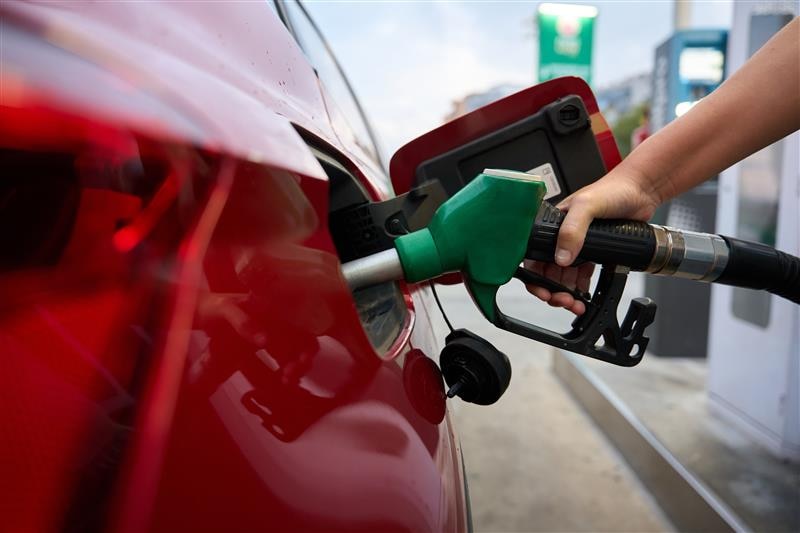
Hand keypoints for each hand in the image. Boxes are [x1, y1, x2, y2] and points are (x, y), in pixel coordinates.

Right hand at [525, 164, 661, 313]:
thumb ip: (572, 230)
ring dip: (566, 292)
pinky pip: (580, 274)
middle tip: (563, 301)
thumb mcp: (587, 206)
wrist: (641, 190)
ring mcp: (577, 244)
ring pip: (563, 276)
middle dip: (552, 290)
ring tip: (575, 303)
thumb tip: (561, 257)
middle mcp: (561, 236)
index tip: (543, 291)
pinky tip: (583, 295)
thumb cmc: (612, 189)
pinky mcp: (593, 251)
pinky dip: (580, 288)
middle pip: (547, 270)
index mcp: (552, 224)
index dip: (535, 276)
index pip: (533, 254)